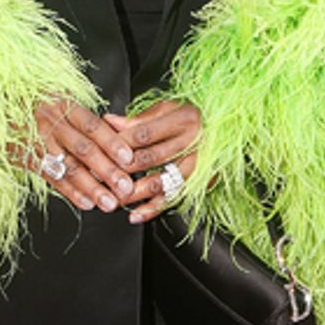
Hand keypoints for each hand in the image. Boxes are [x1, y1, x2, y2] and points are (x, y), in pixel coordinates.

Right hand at [20, 98, 137, 213]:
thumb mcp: (63, 105)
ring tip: (108, 202)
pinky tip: (87, 202)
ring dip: (91, 188)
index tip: (128, 158)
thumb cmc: (40, 108)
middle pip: (82, 149)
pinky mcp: (27, 159)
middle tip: (124, 187)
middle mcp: (51, 124)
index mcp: (64, 107)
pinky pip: (52, 178)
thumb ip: (90, 122)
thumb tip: (122, 138)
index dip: (111, 142)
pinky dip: (71, 192)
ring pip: (68, 167)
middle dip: (107, 170)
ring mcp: (38, 142)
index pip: (91, 125)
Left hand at [106, 100, 201, 223]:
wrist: (227, 130)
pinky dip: (153, 208)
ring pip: (160, 181)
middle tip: (98, 179)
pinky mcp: (198, 182)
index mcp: (182, 119)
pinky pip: (173, 198)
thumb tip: (109, 121)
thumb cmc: (192, 118)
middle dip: (121, 171)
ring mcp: (196, 164)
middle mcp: (191, 141)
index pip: (144, 134)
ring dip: (135, 192)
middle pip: (150, 158)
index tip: (98, 153)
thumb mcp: (167, 109)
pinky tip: (136, 215)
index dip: (119, 145)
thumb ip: (137, 119)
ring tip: (113, 198)